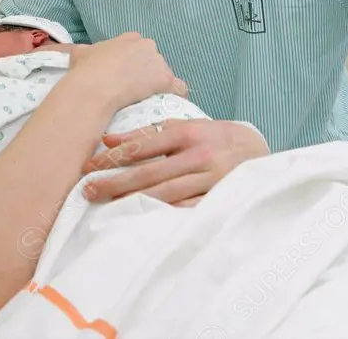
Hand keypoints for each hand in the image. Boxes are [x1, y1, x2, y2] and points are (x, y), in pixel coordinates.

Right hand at [67, 33, 187, 108]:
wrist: (94, 88)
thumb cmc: (86, 71)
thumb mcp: (80, 53)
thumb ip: (88, 52)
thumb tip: (84, 54)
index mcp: (130, 38)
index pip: (137, 48)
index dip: (132, 62)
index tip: (125, 75)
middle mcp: (148, 46)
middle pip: (152, 60)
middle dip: (145, 73)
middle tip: (133, 89)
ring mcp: (158, 63)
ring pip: (164, 74)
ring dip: (157, 85)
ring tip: (146, 101)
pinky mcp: (166, 80)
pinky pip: (178, 88)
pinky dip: (174, 95)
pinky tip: (167, 104)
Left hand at [80, 119, 269, 205]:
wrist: (259, 149)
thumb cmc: (215, 137)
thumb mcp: (185, 127)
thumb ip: (147, 133)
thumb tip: (107, 140)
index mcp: (187, 133)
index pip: (143, 145)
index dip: (114, 157)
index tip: (89, 166)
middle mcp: (198, 155)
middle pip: (149, 172)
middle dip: (115, 181)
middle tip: (88, 190)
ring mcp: (210, 179)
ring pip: (165, 193)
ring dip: (133, 200)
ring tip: (106, 205)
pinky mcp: (219, 198)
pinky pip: (187, 209)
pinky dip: (164, 214)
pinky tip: (142, 219)